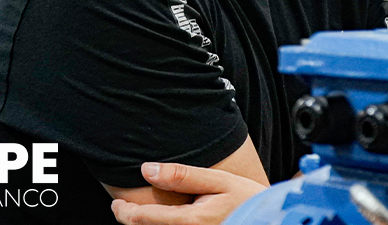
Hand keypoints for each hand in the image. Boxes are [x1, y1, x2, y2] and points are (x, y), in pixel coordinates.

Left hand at [111, 162, 267, 224]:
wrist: (271, 221)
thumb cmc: (249, 201)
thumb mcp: (218, 181)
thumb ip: (182, 175)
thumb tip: (147, 169)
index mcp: (191, 222)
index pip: (142, 220)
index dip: (123, 212)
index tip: (116, 203)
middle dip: (131, 220)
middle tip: (123, 208)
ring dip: (147, 224)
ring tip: (142, 214)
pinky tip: (163, 218)